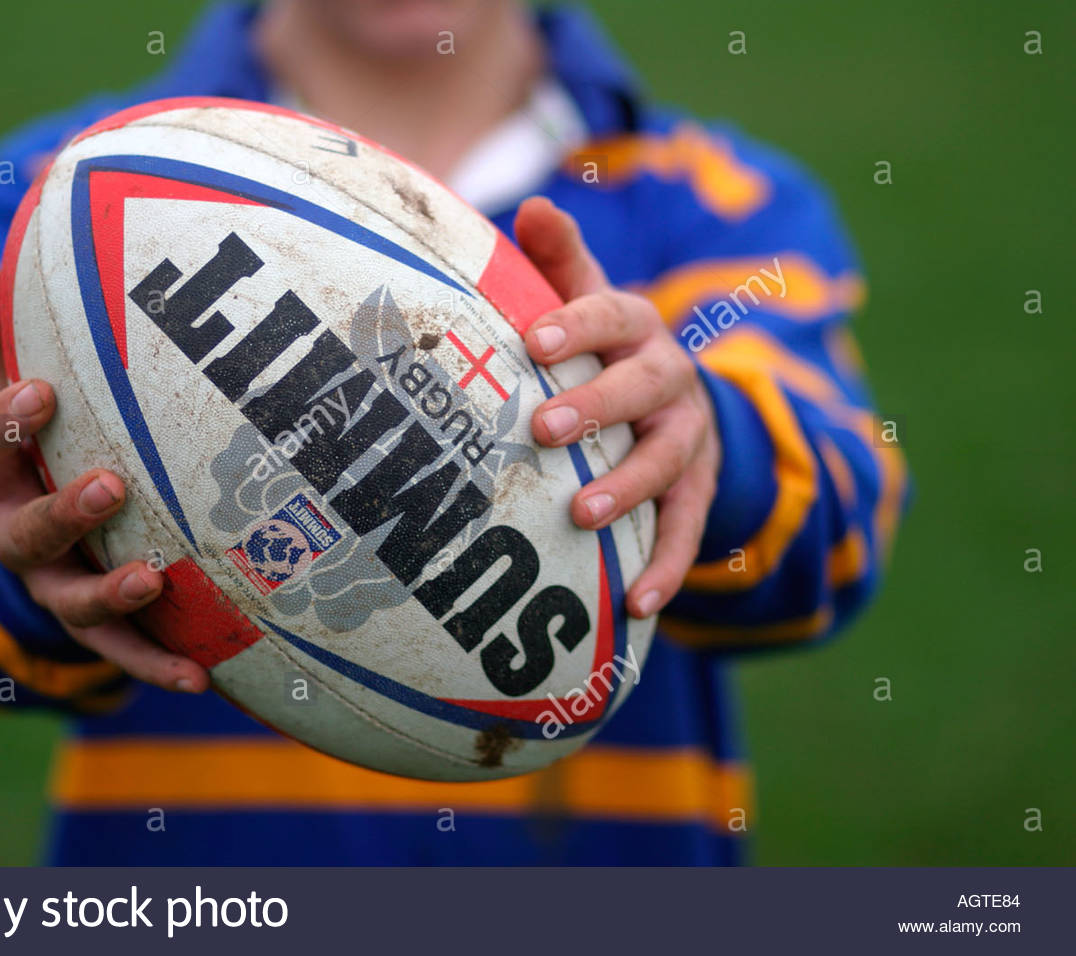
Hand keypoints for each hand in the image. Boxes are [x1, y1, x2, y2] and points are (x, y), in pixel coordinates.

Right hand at [0, 263, 209, 693]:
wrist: (43, 545)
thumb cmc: (45, 451)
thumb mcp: (25, 400)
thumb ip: (9, 338)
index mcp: (3, 476)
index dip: (6, 420)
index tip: (40, 390)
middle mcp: (20, 536)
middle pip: (29, 528)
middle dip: (66, 509)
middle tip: (109, 484)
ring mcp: (57, 589)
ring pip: (73, 599)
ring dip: (110, 592)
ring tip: (149, 581)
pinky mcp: (98, 632)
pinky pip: (126, 655)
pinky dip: (158, 667)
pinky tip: (201, 678)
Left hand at [514, 198, 721, 619]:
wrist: (674, 401)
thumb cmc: (603, 348)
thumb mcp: (586, 303)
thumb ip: (559, 262)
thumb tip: (531, 208)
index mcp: (636, 326)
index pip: (612, 312)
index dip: (577, 323)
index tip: (533, 342)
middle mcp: (669, 376)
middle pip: (643, 385)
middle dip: (597, 404)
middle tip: (544, 428)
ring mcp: (688, 437)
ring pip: (666, 459)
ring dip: (626, 486)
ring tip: (582, 513)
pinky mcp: (696, 490)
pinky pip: (686, 529)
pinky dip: (666, 566)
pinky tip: (638, 605)